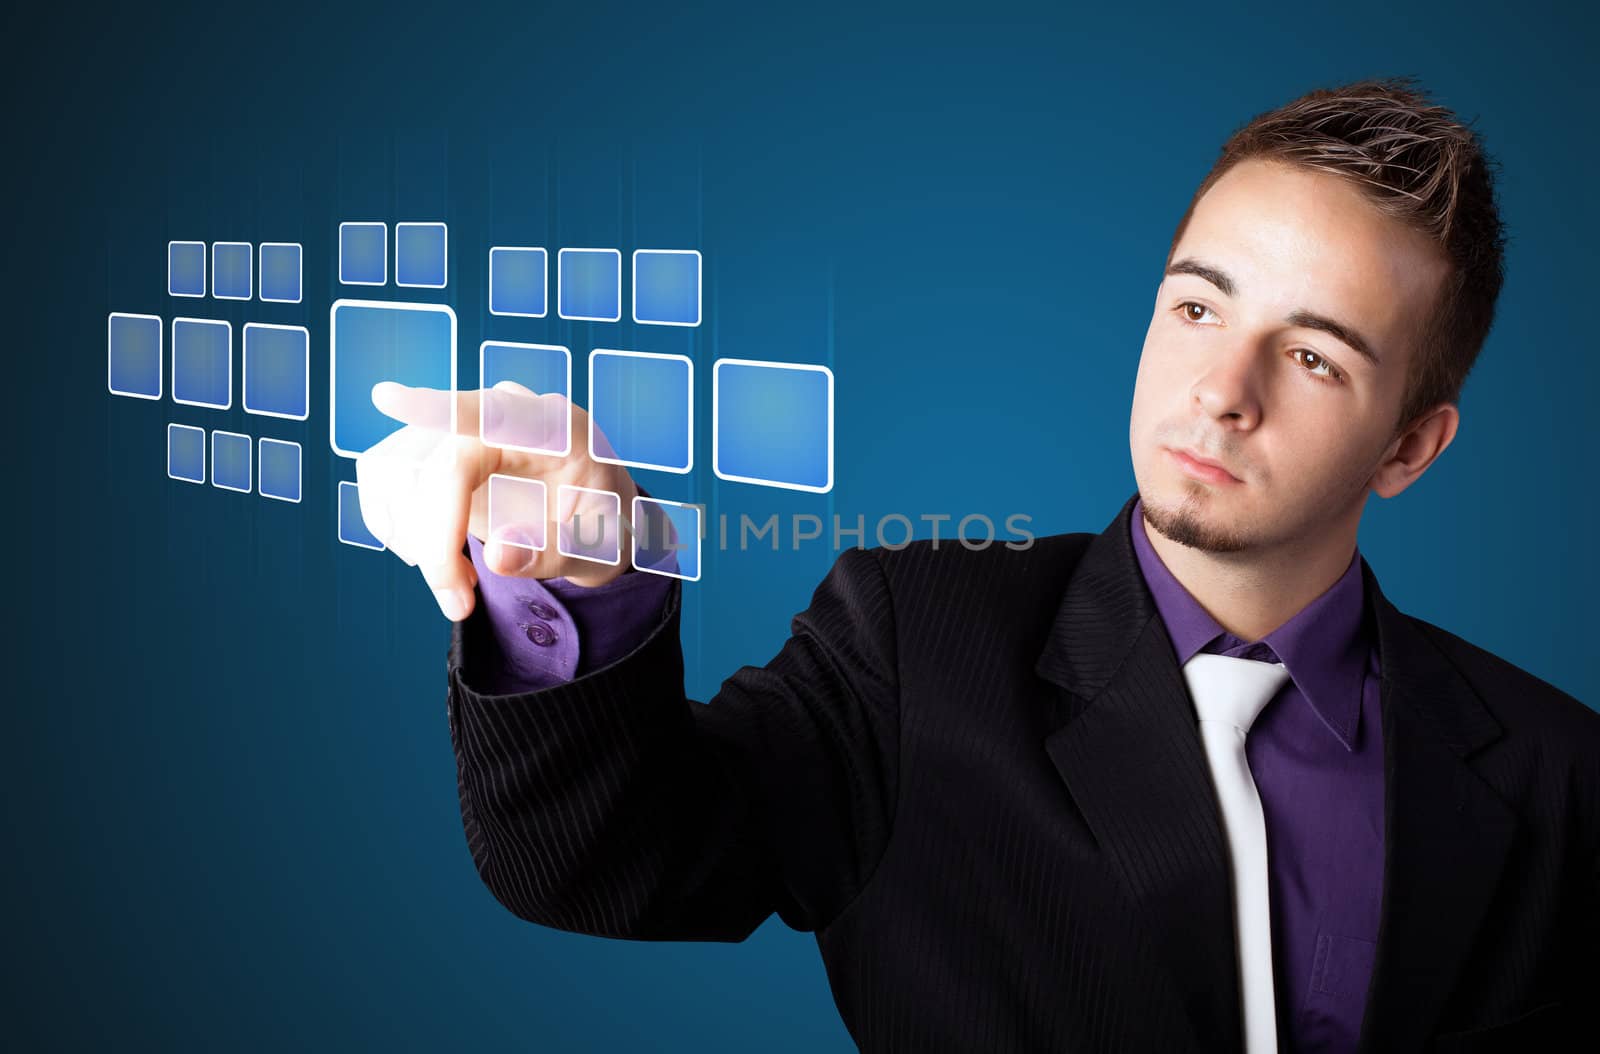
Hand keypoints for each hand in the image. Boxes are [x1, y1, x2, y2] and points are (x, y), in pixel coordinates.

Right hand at [357, 380, 640, 620]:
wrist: (590, 520)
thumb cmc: (600, 527)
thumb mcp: (597, 551)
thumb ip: (555, 554)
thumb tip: (498, 557)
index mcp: (557, 429)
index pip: (492, 415)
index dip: (439, 409)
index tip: (387, 399)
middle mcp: (504, 416)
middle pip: (437, 469)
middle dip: (436, 544)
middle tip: (460, 605)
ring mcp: (465, 428)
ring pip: (401, 476)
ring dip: (413, 539)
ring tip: (459, 583)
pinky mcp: (436, 449)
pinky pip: (388, 479)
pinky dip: (399, 527)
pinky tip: (441, 559)